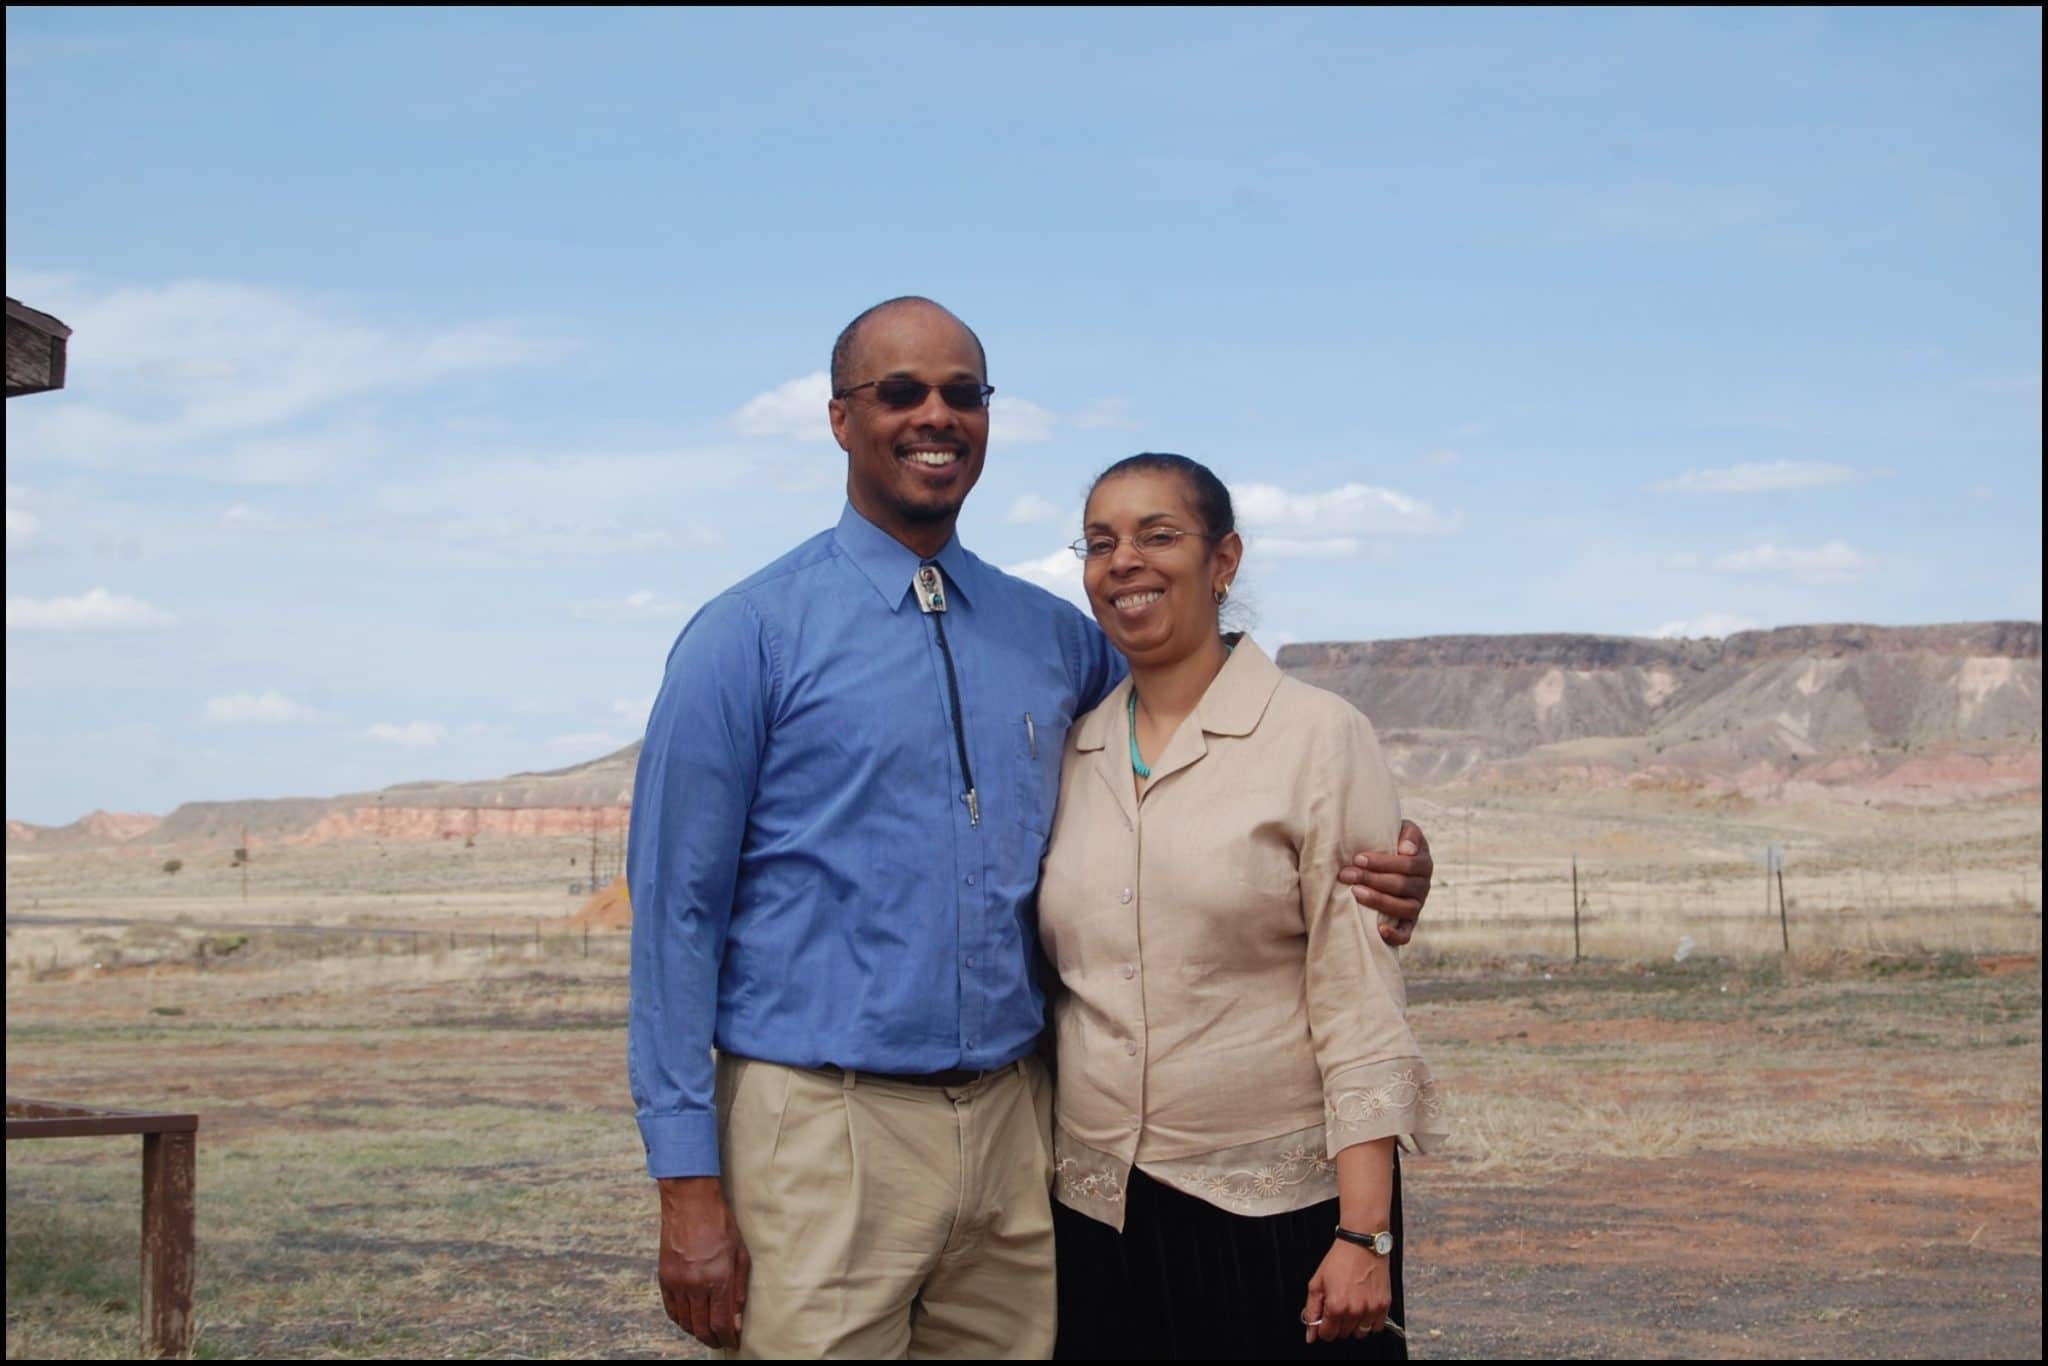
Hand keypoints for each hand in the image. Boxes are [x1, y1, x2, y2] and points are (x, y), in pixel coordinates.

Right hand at [657, 1176, 750, 1349]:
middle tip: (720, 1341)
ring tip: (707, 1332)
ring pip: (685, 1322)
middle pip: (702, 1327)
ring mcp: (677, 1282)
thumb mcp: (740, 1254)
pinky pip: (671, 1309)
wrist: (690, 1202)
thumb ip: (739, 1289)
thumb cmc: (721, 1225)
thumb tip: (737, 1320)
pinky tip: (690, 1320)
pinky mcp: (664, 1278)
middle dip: (713, 1339)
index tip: (733, 1342)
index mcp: (718, 1278)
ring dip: (697, 1331)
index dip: (728, 1338)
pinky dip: (681, 1320)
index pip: (722, 1323)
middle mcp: (696, 1284)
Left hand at [1301, 1238, 1391, 1342]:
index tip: (1325, 1320)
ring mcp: (1371, 1309)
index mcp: (1336, 1306)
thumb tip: (1310, 1334)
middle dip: (1337, 1324)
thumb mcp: (1317, 1283)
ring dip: (1354, 1324)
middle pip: (1343, 1334)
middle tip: (1338, 1305)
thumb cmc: (1340, 1259)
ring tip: (1351, 1305)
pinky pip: (1376, 1327)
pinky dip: (1370, 1321)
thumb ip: (1312, 1311)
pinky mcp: (1384, 1305)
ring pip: (1360, 1333)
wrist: (1362, 1244)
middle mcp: (1355, 1311)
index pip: (1327, 1335)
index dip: (1323, 1328)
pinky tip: (1364, 1306)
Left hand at [1339, 819, 1432, 944]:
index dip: (1383, 862)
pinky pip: (1406, 933)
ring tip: (1355, 893)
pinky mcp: (1409, 922)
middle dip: (1371, 879)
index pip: (1407, 864)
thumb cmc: (1393, 841)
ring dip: (1379, 901)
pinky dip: (1396, 935)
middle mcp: (1423, 886)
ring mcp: (1417, 906)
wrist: (1393, 858)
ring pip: (1404, 908)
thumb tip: (1406, 850)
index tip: (1358, 858)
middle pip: (1402, 885)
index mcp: (1423, 863)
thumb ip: (1409, 834)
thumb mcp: (1404, 829)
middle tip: (1346, 874)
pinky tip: (1380, 930)